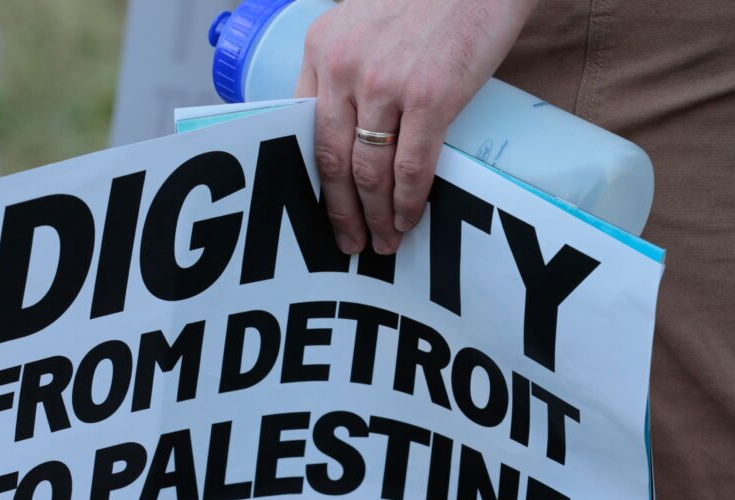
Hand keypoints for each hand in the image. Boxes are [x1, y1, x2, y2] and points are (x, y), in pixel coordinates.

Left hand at [294, 0, 536, 254]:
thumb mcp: (367, 21)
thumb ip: (351, 65)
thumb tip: (355, 127)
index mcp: (322, 48)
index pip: (305, 129)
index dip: (313, 178)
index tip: (321, 208)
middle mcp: (344, 67)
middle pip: (331, 160)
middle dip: (340, 212)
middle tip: (348, 243)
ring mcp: (385, 84)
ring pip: (368, 172)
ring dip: (375, 216)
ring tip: (383, 242)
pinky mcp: (430, 96)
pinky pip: (411, 167)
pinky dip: (407, 203)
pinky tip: (408, 221)